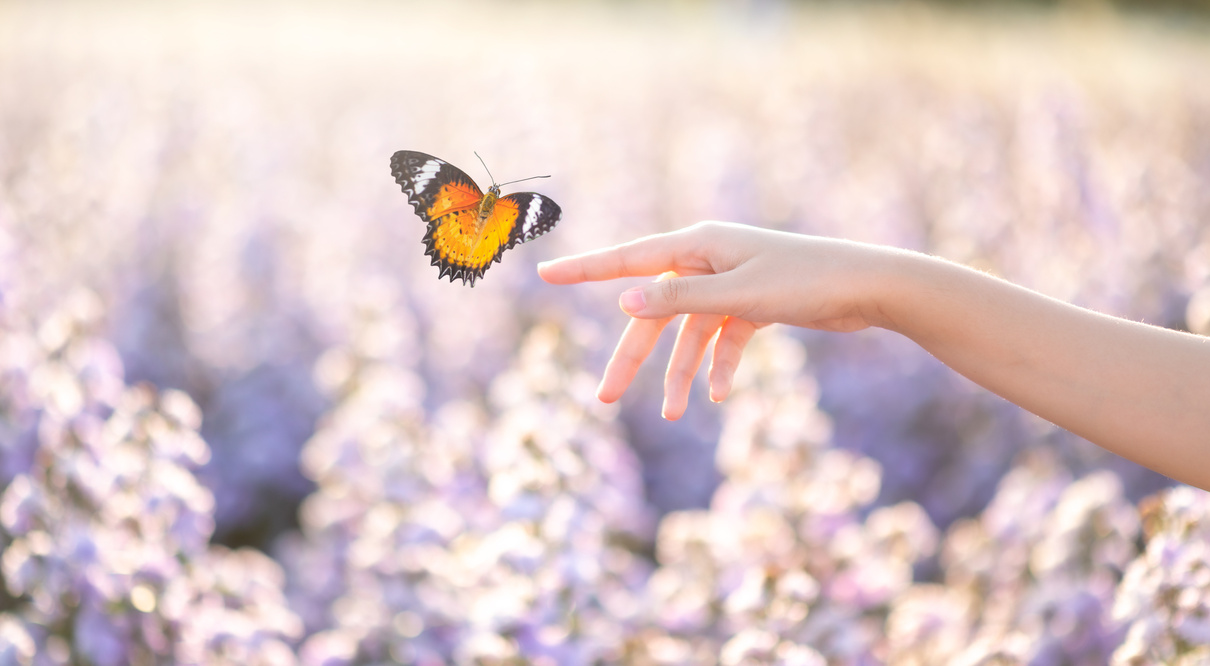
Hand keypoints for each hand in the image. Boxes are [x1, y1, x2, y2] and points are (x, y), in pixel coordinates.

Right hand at [538, 222, 895, 418]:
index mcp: (698, 245)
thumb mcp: (738, 296)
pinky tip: (722, 396)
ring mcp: (730, 283)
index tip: (546, 274)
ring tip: (671, 414)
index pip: (628, 260)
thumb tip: (624, 301)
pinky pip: (722, 339)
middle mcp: (708, 260)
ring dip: (680, 373)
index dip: (585, 270)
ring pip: (688, 333)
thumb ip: (680, 300)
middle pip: (655, 312)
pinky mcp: (753, 304)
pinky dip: (719, 366)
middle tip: (603, 397)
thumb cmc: (806, 282)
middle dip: (633, 357)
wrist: (870, 287)